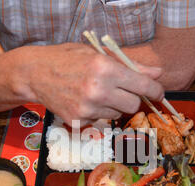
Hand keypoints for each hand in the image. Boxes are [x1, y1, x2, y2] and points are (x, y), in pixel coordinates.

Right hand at [12, 43, 164, 126]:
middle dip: (132, 99)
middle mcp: (98, 90)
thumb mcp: (99, 54)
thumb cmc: (68, 59)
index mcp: (105, 68)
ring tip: (96, 93)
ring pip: (116, 114)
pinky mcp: (78, 121)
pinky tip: (84, 101)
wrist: (35, 73)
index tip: (159, 93)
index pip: (142, 86)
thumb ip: (130, 65)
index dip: (156, 91)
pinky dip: (97, 113)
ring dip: (113, 105)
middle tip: (122, 91)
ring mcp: (87, 108)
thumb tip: (157, 74)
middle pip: (132, 105)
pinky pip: (100, 121)